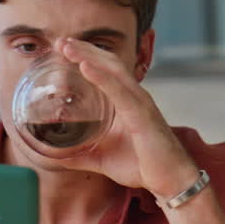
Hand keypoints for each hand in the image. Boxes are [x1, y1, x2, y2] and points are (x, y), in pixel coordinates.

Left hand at [58, 38, 198, 196]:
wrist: (170, 181)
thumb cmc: (143, 166)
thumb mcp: (102, 159)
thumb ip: (80, 155)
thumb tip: (54, 156)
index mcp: (127, 103)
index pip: (106, 71)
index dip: (86, 57)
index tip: (62, 49)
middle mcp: (135, 97)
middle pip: (109, 63)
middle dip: (84, 49)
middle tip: (60, 41)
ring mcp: (140, 104)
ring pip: (114, 71)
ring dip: (89, 56)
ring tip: (68, 47)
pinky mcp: (143, 115)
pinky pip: (120, 91)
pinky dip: (102, 77)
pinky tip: (85, 67)